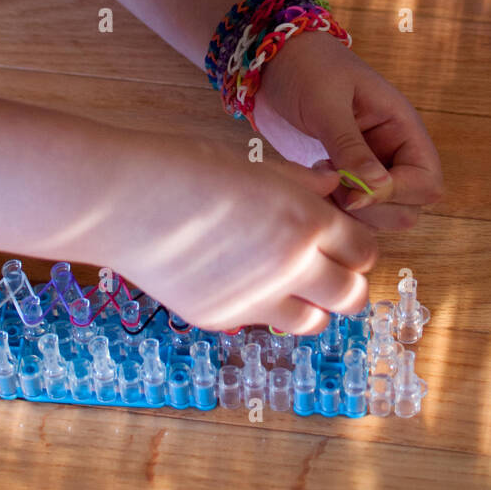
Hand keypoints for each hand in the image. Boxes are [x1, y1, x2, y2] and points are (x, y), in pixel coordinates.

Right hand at [99, 130, 376, 334]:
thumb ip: (300, 183)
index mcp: (306, 219)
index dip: (356, 246)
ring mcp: (257, 299)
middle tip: (326, 267)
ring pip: (314, 322)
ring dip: (312, 304)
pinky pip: (263, 324)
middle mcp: (291, 265)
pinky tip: (243, 280)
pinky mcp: (224, 319)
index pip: (364, 251)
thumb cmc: (187, 167)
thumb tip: (333, 189)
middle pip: (351, 296)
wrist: (126, 199)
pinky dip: (266, 310)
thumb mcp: (254, 165)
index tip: (341, 240)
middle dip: (346, 282)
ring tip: (288, 279)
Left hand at [251, 30, 442, 229]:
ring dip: (351, 211)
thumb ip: (351, 146)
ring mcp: (369, 168)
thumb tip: (377, 188)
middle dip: (372, 208)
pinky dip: (335, 209)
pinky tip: (313, 182)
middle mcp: (393, 153)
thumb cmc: (307, 67)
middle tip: (332, 181)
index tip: (353, 189)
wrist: (274, 61)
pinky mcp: (344, 177)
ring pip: (380, 215)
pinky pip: (353, 210)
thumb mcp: (327, 103)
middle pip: (407, 208)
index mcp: (402, 128)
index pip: (427, 183)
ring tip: (320, 177)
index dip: (396, 194)